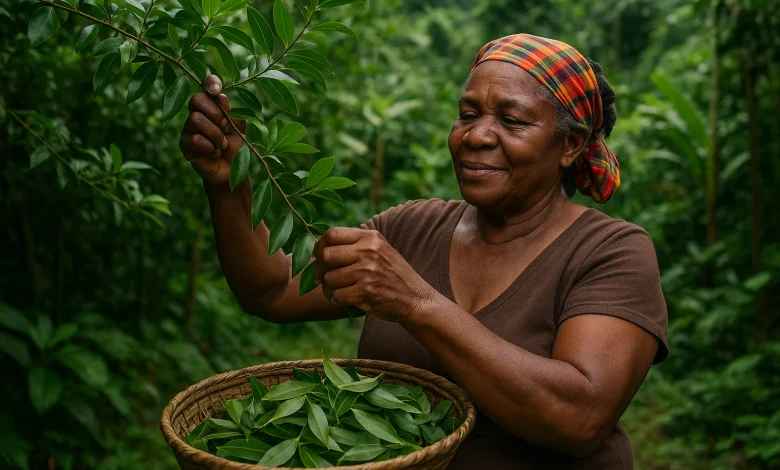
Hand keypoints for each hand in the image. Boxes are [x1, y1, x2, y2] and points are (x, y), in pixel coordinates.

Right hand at [179, 75, 246, 184]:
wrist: (233, 170)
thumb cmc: (236, 146)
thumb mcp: (239, 127)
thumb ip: (232, 112)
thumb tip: (220, 96)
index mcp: (212, 105)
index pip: (206, 85)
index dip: (210, 83)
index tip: (217, 91)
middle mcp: (197, 113)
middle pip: (196, 100)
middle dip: (216, 114)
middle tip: (226, 127)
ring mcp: (188, 128)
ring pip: (195, 119)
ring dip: (214, 133)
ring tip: (222, 144)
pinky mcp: (184, 144)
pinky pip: (194, 139)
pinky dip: (209, 147)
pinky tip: (214, 153)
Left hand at [313, 228, 436, 322]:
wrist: (416, 299)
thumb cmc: (392, 275)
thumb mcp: (380, 250)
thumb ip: (355, 245)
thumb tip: (321, 247)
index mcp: (371, 238)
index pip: (332, 234)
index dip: (320, 246)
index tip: (320, 257)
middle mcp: (368, 252)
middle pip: (326, 255)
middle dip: (320, 269)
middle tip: (323, 278)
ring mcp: (367, 272)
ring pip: (329, 278)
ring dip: (330, 288)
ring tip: (340, 290)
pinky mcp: (365, 292)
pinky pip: (337, 296)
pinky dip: (338, 300)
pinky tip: (348, 299)